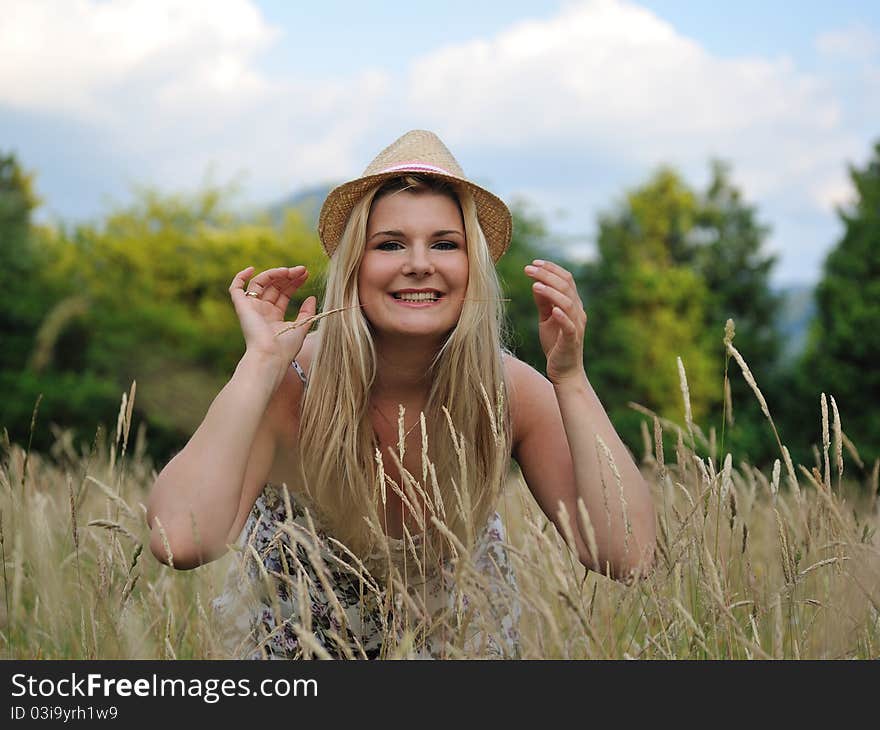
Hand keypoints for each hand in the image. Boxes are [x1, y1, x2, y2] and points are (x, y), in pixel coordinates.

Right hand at [229, 265, 316, 366]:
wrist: (270, 355)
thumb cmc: (285, 348)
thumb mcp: (301, 327)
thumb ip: (307, 312)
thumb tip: (312, 297)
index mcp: (274, 318)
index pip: (284, 295)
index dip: (294, 283)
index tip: (306, 274)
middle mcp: (262, 311)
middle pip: (274, 287)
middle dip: (288, 277)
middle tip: (302, 270)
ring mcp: (251, 308)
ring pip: (260, 284)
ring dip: (274, 274)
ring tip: (289, 270)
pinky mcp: (241, 306)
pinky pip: (235, 288)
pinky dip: (240, 277)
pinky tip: (252, 269)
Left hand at [524, 259, 586, 384]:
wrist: (565, 371)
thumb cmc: (555, 344)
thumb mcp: (546, 319)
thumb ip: (543, 302)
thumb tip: (535, 283)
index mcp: (572, 304)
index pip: (566, 279)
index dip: (551, 269)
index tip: (534, 262)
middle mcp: (578, 311)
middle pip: (566, 286)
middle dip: (547, 275)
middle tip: (529, 269)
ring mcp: (576, 325)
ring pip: (568, 303)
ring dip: (551, 292)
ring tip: (535, 285)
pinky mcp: (572, 340)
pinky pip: (569, 326)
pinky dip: (562, 316)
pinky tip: (552, 310)